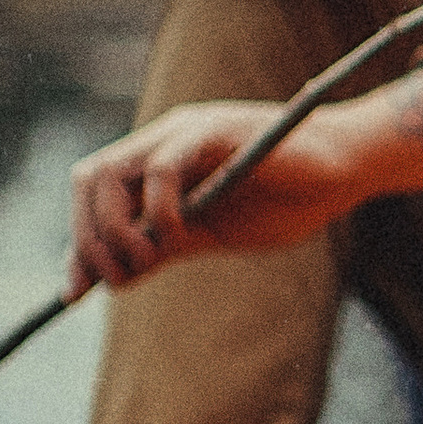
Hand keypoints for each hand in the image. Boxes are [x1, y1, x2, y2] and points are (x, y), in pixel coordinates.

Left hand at [68, 71, 422, 291]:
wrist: (344, 171)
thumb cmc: (288, 199)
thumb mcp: (213, 233)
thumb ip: (165, 246)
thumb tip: (112, 277)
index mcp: (157, 161)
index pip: (92, 192)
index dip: (78, 241)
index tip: (78, 291)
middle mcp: (162, 140)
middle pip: (89, 180)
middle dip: (91, 238)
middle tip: (124, 276)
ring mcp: (185, 132)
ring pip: (110, 171)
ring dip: (118, 227)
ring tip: (151, 258)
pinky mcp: (214, 131)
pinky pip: (161, 169)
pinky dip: (158, 210)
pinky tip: (181, 234)